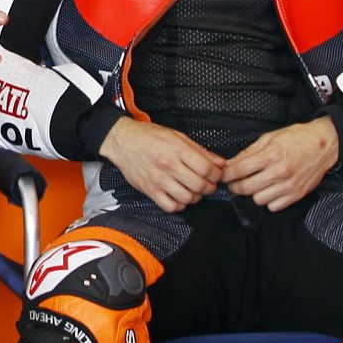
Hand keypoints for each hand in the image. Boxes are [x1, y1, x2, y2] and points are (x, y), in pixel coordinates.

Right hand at [99, 117, 224, 213]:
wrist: (122, 141)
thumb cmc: (149, 137)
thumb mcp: (177, 136)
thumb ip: (200, 151)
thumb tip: (220, 163)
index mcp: (177, 150)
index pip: (207, 169)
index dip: (217, 175)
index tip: (216, 175)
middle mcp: (168, 166)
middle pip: (200, 185)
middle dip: (209, 187)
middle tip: (207, 184)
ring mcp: (158, 180)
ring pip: (187, 198)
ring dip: (195, 197)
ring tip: (193, 190)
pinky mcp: (150, 190)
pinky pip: (170, 206)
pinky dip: (179, 205)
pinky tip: (179, 196)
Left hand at [223, 117, 338, 211]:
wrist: (324, 145)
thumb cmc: (296, 139)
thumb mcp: (269, 138)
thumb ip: (248, 152)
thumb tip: (230, 164)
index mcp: (271, 155)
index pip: (240, 170)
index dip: (227, 175)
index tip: (223, 176)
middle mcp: (280, 172)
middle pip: (246, 188)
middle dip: (235, 186)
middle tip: (233, 183)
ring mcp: (289, 185)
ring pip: (258, 199)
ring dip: (252, 193)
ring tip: (254, 185)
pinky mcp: (297, 194)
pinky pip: (274, 206)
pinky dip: (268, 201)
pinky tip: (269, 190)